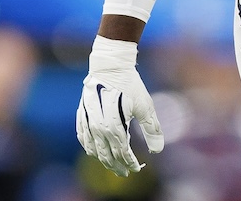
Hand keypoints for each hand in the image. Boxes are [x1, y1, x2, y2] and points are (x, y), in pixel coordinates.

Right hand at [75, 36, 163, 175]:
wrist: (110, 67)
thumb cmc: (130, 85)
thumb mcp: (145, 106)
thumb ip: (151, 129)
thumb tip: (158, 150)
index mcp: (115, 127)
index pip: (122, 153)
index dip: (130, 163)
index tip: (137, 168)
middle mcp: (98, 127)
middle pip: (106, 155)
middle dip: (116, 166)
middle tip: (124, 172)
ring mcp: (88, 121)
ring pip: (93, 149)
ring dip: (103, 159)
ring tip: (112, 164)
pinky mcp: (81, 114)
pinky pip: (82, 137)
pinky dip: (89, 147)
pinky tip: (94, 151)